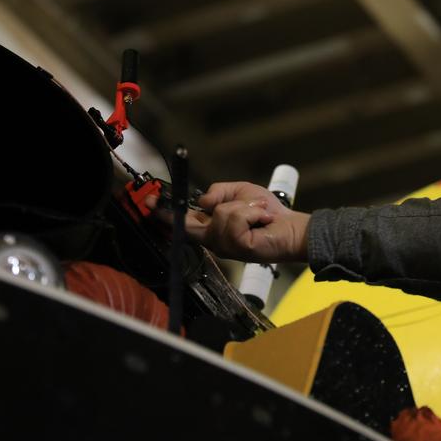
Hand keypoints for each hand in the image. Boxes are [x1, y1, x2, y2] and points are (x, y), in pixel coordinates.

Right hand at [146, 181, 310, 263]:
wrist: (291, 228)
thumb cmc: (268, 212)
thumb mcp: (239, 193)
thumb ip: (218, 193)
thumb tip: (203, 201)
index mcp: (209, 225)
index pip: (182, 220)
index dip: (164, 212)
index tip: (149, 202)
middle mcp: (212, 238)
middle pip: (188, 225)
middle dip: (185, 213)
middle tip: (164, 203)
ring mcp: (223, 245)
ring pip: (221, 214)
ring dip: (245, 206)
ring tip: (258, 212)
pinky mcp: (238, 247)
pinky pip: (237, 218)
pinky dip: (253, 211)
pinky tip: (262, 218)